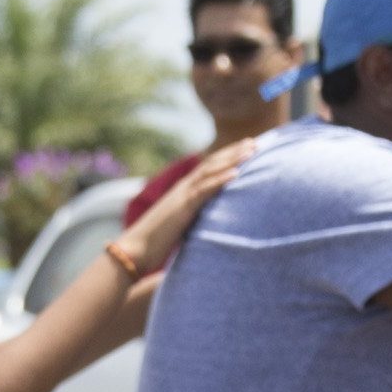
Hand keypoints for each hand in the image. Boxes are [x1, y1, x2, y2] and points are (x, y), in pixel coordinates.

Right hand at [117, 128, 270, 275]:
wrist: (135, 250)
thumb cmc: (157, 242)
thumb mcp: (182, 224)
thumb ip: (196, 216)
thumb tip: (212, 219)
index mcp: (184, 191)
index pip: (210, 168)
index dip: (229, 156)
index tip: (247, 148)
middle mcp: (184, 188)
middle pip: (213, 164)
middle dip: (235, 151)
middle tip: (256, 142)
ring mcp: (183, 195)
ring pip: (210, 172)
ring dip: (232, 160)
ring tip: (251, 150)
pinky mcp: (182, 208)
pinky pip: (204, 191)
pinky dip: (220, 181)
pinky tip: (236, 174)